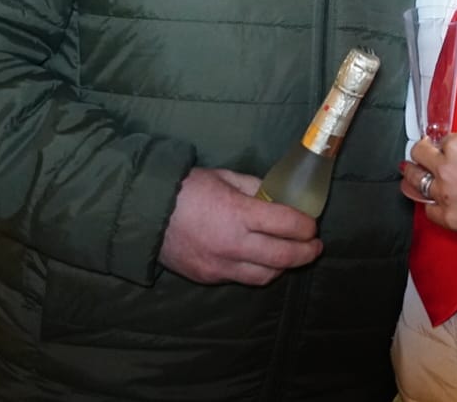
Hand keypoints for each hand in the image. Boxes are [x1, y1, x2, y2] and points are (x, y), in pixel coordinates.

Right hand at [158, 167, 321, 285]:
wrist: (142, 212)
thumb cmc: (185, 188)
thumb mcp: (223, 177)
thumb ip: (253, 188)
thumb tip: (277, 197)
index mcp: (238, 214)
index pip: (287, 225)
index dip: (306, 226)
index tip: (312, 225)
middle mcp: (232, 245)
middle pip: (283, 258)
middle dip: (306, 253)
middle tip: (314, 247)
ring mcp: (219, 266)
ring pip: (264, 276)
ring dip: (282, 266)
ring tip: (289, 254)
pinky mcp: (207, 277)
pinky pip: (240, 278)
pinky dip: (255, 270)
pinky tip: (258, 258)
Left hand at [405, 133, 456, 237]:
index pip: (440, 140)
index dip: (443, 145)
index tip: (444, 148)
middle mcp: (446, 167)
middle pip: (418, 155)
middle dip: (420, 154)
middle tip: (420, 155)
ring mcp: (444, 192)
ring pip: (414, 181)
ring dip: (411, 176)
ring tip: (408, 174)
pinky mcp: (446, 215)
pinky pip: (428, 209)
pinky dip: (431, 205)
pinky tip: (432, 201)